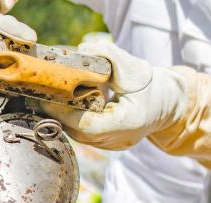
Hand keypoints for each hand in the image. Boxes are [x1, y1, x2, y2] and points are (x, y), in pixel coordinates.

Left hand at [40, 41, 190, 148]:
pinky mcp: (109, 143)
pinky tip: (65, 104)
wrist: (170, 103)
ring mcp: (114, 145)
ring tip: (48, 97)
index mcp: (129, 122)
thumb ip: (109, 56)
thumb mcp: (135, 67)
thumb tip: (84, 50)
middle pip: (79, 132)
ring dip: (63, 117)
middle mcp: (120, 139)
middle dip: (57, 114)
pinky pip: (84, 134)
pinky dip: (73, 119)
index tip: (48, 96)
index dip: (64, 112)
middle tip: (40, 94)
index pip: (87, 124)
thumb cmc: (154, 85)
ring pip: (79, 135)